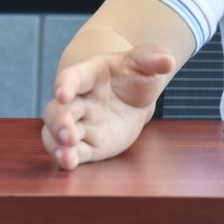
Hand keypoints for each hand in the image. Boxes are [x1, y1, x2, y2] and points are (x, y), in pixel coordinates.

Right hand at [41, 46, 175, 169]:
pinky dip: (67, 158)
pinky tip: (70, 164)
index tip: (62, 92)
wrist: (134, 97)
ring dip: (57, 144)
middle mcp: (78, 100)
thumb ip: (154, 59)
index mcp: (89, 75)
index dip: (65, 84)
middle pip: (57, 110)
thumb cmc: (135, 75)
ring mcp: (81, 123)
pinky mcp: (87, 145)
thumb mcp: (146, 63)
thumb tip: (168, 61)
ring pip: (56, 133)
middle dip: (60, 122)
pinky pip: (72, 152)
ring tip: (67, 155)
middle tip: (68, 134)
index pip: (72, 77)